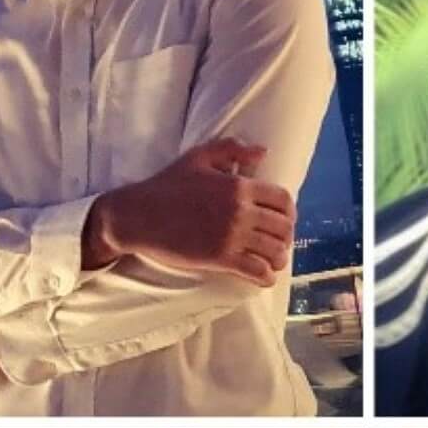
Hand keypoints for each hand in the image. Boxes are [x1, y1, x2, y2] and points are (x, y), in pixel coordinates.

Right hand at [83, 141, 294, 285]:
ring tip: (272, 261)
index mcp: (239, 186)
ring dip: (278, 258)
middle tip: (276, 242)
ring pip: (274, 252)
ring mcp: (232, 236)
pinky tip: (263, 276)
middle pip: (283, 228)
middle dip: (284, 237)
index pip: (283, 200)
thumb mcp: (198, 158)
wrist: (138, 216)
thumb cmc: (166, 186)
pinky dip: (266, 276)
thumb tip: (262, 151)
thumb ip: (231, 150)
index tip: (283, 220)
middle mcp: (241, 211)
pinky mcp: (221, 259)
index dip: (289, 212)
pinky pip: (257, 271)